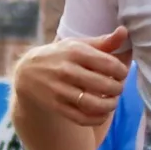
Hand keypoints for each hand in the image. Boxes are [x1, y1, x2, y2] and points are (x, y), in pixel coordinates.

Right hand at [15, 28, 129, 126]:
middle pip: (105, 85)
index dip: (122, 72)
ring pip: (95, 104)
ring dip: (110, 105)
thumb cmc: (59, 56)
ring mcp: (60, 90)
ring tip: (111, 101)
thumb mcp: (77, 44)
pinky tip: (101, 113)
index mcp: (75, 52)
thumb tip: (124, 31)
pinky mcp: (55, 106)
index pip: (110, 64)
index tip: (121, 73)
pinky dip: (97, 118)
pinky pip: (82, 118)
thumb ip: (103, 41)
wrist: (26, 72)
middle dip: (118, 89)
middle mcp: (67, 70)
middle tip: (117, 88)